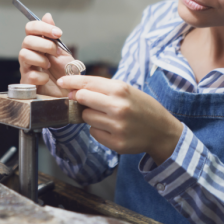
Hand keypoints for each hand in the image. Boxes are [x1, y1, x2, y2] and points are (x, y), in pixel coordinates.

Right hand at [18, 13, 74, 96]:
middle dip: (44, 45)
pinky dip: (42, 76)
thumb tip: (47, 16)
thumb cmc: (65, 73)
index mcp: (37, 44)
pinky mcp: (27, 83)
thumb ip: (53, 36)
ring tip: (49, 66)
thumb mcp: (63, 52)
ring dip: (40, 59)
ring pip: (24, 55)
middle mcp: (29, 54)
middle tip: (55, 52)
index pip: (30, 28)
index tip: (57, 33)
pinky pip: (30, 74)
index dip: (42, 27)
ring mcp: (26, 68)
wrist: (69, 93)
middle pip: (27, 40)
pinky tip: (47, 79)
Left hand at [57, 75, 182, 164]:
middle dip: (79, 99)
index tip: (62, 82)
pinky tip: (112, 128)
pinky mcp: (116, 142)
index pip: (87, 83)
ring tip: (107, 116)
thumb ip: (102, 88)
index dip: (71, 82)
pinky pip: (94, 132)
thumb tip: (75, 90)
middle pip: (82, 99)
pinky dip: (98, 130)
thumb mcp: (127, 90)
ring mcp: (117, 126)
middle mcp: (118, 107)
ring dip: (91, 116)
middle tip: (84, 101)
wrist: (162, 130)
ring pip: (86, 117)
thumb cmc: (142, 107)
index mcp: (120, 90)